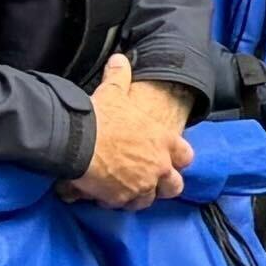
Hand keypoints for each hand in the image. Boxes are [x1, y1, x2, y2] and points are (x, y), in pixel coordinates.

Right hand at [70, 58, 190, 211]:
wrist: (78, 141)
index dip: (177, 159)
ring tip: (123, 189)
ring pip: (149, 200)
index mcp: (164, 140)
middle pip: (174, 185)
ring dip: (138, 195)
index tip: (166, 159)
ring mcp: (144, 184)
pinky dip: (117, 202)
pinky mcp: (124, 198)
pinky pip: (125, 206)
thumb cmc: (100, 116)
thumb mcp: (113, 92)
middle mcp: (160, 165)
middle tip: (147, 181)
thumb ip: (120, 76)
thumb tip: (119, 59)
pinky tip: (105, 195)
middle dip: (163, 185)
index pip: (186, 156)